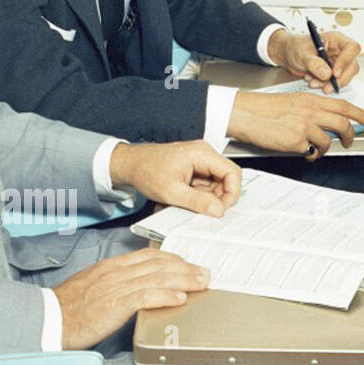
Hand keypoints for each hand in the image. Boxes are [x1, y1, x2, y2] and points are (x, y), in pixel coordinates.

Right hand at [54, 248, 210, 349]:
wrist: (49, 320)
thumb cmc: (68, 309)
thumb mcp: (92, 288)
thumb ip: (114, 285)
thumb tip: (134, 290)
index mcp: (110, 268)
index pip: (148, 257)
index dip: (172, 259)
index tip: (187, 265)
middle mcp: (115, 273)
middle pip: (158, 265)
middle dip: (185, 268)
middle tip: (204, 273)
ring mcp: (115, 288)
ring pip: (157, 277)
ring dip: (183, 279)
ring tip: (201, 282)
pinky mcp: (114, 305)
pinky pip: (145, 296)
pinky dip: (165, 295)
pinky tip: (179, 298)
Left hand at [108, 139, 241, 217]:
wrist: (131, 164)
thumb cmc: (146, 171)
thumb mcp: (172, 192)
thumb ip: (198, 201)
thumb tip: (218, 210)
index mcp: (201, 154)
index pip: (232, 172)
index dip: (232, 193)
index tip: (222, 208)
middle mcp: (204, 153)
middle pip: (226, 178)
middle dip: (219, 197)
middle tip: (206, 211)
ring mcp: (200, 160)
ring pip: (217, 182)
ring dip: (208, 197)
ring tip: (189, 202)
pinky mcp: (194, 167)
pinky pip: (206, 183)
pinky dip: (200, 194)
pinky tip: (186, 198)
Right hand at [227, 89, 363, 155]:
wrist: (245, 113)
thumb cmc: (262, 108)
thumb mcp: (291, 102)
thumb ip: (309, 110)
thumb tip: (321, 122)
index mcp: (310, 100)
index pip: (343, 105)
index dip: (361, 114)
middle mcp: (311, 112)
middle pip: (343, 124)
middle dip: (350, 135)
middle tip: (350, 141)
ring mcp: (305, 126)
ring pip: (327, 141)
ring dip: (325, 149)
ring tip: (317, 151)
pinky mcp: (296, 141)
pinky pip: (310, 152)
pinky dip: (309, 154)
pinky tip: (302, 152)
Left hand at [266, 28, 360, 91]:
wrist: (287, 54)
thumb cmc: (295, 47)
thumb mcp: (302, 54)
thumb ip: (314, 64)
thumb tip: (327, 74)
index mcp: (336, 40)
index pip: (352, 48)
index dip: (346, 61)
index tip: (334, 73)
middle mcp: (340, 51)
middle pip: (352, 66)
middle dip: (339, 79)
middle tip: (326, 87)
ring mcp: (338, 63)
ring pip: (345, 76)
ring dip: (330, 84)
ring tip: (313, 83)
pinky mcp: (333, 73)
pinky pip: (336, 82)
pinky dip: (325, 85)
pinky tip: (312, 82)